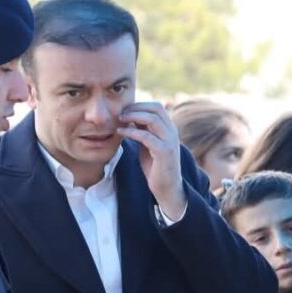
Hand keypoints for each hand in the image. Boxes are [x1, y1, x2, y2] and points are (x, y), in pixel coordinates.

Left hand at [117, 102, 186, 219]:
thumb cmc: (155, 166)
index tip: (123, 111)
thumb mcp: (148, 144)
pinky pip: (146, 136)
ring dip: (133, 117)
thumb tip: (130, 118)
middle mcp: (172, 132)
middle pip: (156, 108)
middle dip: (135, 108)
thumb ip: (143, 131)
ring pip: (152, 119)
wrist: (167, 188)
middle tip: (120, 113)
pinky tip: (120, 133)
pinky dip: (131, 132)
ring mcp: (170, 141)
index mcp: (169, 128)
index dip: (139, 105)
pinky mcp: (164, 152)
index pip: (156, 107)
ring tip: (119, 120)